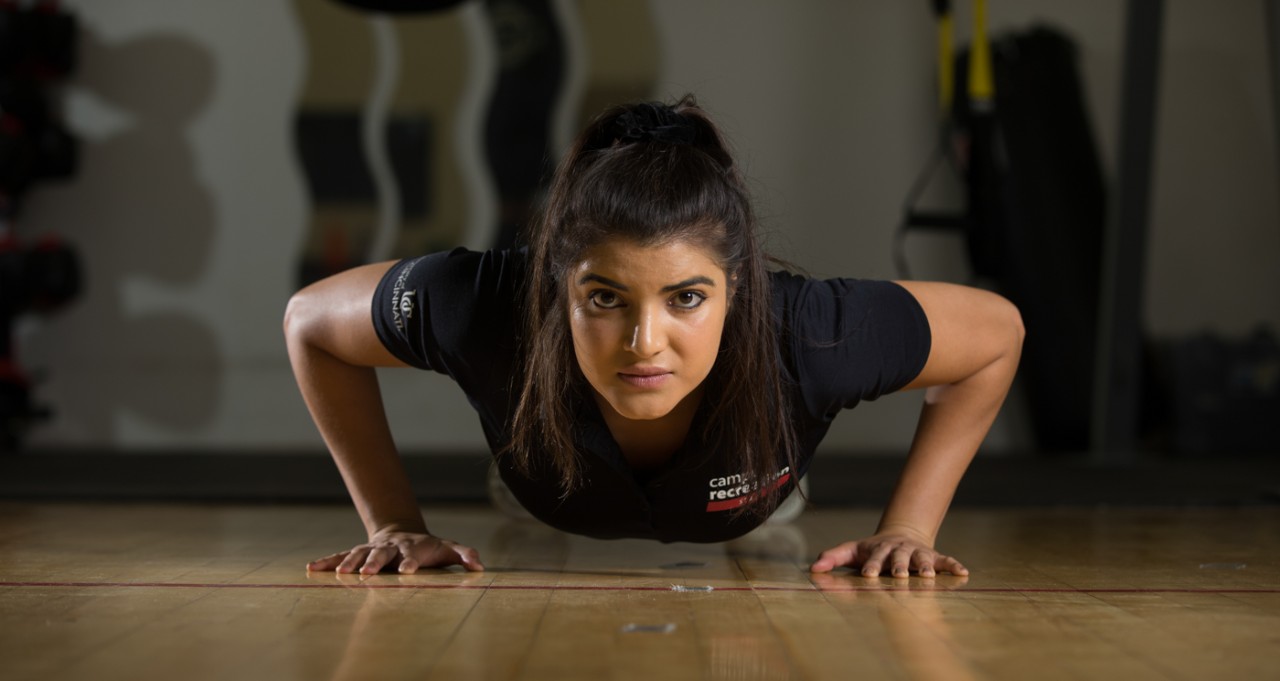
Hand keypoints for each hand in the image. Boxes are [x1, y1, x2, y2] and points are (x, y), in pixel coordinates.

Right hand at [307, 529, 484, 573]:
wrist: (402, 532)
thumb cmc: (428, 547)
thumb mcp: (448, 549)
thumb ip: (464, 554)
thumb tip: (480, 566)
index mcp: (412, 547)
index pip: (413, 554)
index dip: (411, 561)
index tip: (409, 570)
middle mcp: (390, 547)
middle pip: (382, 554)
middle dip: (375, 562)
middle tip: (369, 574)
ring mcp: (372, 549)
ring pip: (359, 554)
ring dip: (350, 562)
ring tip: (341, 573)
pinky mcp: (357, 553)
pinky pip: (340, 555)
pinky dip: (327, 561)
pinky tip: (312, 567)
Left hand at [809, 533, 967, 577]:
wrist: (901, 534)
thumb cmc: (872, 549)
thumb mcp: (851, 550)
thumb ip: (833, 557)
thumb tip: (812, 568)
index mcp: (879, 549)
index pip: (874, 558)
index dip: (871, 565)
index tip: (868, 575)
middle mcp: (899, 550)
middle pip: (899, 557)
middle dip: (899, 566)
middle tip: (899, 575)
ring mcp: (917, 552)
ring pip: (922, 558)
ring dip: (926, 566)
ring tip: (929, 576)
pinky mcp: (933, 556)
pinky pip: (945, 560)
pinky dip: (954, 565)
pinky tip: (963, 572)